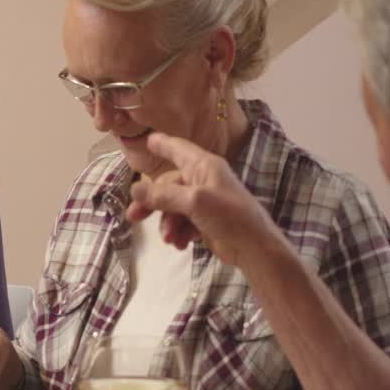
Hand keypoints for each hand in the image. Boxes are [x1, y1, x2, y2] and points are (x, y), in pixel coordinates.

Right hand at [127, 133, 277, 265]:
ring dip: (167, 223)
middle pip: (167, 185)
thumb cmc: (229, 217)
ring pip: (172, 207)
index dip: (162, 144)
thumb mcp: (194, 202)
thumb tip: (134, 189)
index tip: (146, 140)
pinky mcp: (205, 220)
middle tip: (134, 217)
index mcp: (204, 166)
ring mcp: (204, 201)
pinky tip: (180, 244)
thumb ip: (163, 195)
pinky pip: (182, 222)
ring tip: (169, 239)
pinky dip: (178, 232)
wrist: (255, 249)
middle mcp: (203, 180)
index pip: (178, 149)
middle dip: (152, 203)